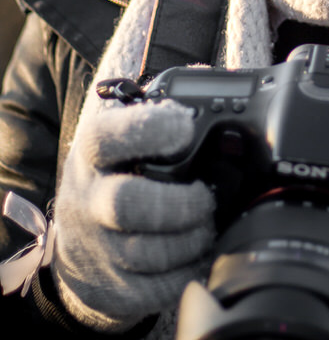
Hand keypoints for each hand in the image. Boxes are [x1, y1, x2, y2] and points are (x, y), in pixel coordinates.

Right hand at [52, 99, 214, 331]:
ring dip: (191, 239)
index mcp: (93, 153)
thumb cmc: (118, 176)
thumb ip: (159, 110)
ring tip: (210, 224)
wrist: (82, 248)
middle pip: (127, 204)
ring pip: (147, 251)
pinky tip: (203, 254)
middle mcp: (88, 200)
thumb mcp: (124, 139)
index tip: (186, 127)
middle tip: (207, 196)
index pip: (109, 137)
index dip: (149, 130)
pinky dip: (188, 272)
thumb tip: (205, 77)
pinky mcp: (113, 288)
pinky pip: (156, 287)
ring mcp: (97, 248)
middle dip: (179, 202)